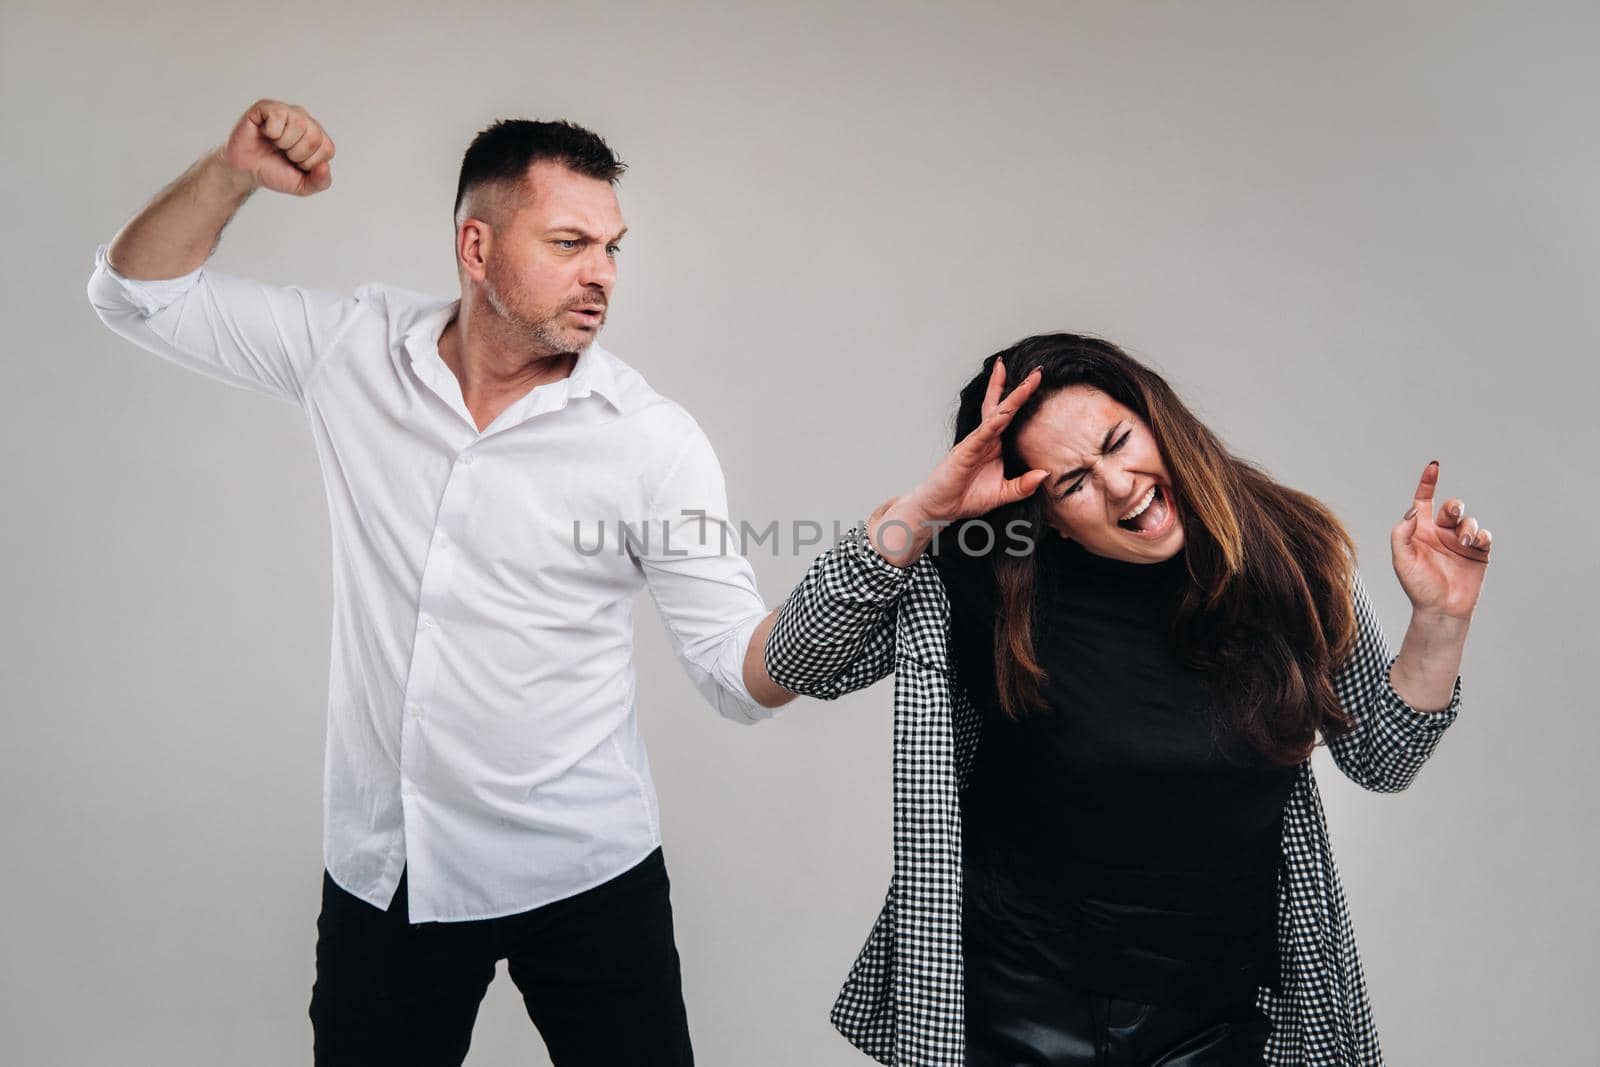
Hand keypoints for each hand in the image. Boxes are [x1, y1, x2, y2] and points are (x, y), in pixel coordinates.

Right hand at [220, 99, 335, 196]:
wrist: (247, 170)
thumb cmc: (275, 172)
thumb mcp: (302, 186)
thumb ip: (320, 182)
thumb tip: (326, 166)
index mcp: (319, 138)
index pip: (327, 149)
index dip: (309, 163)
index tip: (295, 164)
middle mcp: (306, 121)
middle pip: (314, 136)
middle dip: (296, 154)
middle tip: (283, 154)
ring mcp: (287, 111)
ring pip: (299, 124)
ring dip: (283, 142)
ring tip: (274, 143)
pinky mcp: (267, 106)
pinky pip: (278, 115)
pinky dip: (270, 131)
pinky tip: (264, 133)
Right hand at [901, 358, 1049, 526]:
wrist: (939, 509)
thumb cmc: (966, 498)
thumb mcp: (1003, 493)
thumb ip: (1023, 485)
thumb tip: (1045, 473)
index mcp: (995, 445)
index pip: (1010, 416)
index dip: (1023, 399)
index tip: (1037, 381)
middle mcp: (985, 438)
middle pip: (1003, 407)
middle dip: (1019, 388)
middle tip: (1037, 370)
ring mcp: (975, 443)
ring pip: (996, 415)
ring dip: (1012, 397)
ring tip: (1027, 381)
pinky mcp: (966, 452)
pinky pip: (983, 434)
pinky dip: (994, 422)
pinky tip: (1005, 412)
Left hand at [1390, 460, 1491, 620]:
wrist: (1441, 610)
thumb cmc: (1418, 586)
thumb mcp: (1402, 559)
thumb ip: (1402, 533)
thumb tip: (1413, 510)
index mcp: (1420, 531)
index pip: (1423, 501)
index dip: (1428, 483)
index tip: (1434, 466)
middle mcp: (1441, 533)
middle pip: (1451, 507)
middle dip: (1454, 505)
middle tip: (1452, 513)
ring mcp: (1460, 543)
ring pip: (1468, 520)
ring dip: (1467, 527)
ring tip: (1463, 542)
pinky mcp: (1478, 553)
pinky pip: (1483, 535)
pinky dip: (1481, 535)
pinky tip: (1475, 542)